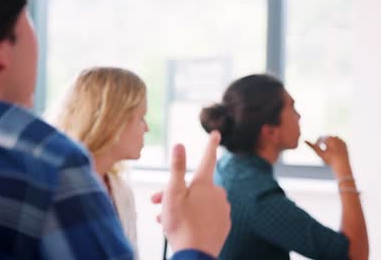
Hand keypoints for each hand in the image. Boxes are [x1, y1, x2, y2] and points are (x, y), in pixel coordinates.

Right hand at [151, 131, 230, 256]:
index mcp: (205, 184)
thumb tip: (179, 145)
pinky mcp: (224, 224)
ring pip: (200, 201)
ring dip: (183, 205)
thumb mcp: (173, 193)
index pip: (208, 158)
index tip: (216, 133)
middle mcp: (218, 193)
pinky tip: (184, 226)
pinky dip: (196, 216)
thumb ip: (177, 168)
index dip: (211, 144)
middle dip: (176, 191)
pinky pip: (208, 214)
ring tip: (165, 219)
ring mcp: (223, 209)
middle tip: (156, 203)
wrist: (196, 255)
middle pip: (195, 186)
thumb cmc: (181, 223)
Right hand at [305, 136, 351, 176]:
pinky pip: (338, 142)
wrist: (342, 165)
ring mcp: (341, 140)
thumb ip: (312, 146)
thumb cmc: (330, 159)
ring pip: (332, 140)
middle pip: (326, 138)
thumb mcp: (320, 153)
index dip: (317, 143)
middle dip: (323, 143)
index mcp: (329, 138)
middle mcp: (336, 137)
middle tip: (322, 149)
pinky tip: (334, 152)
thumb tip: (304, 140)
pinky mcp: (345, 144)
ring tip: (328, 151)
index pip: (320, 138)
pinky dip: (335, 146)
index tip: (317, 148)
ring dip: (329, 144)